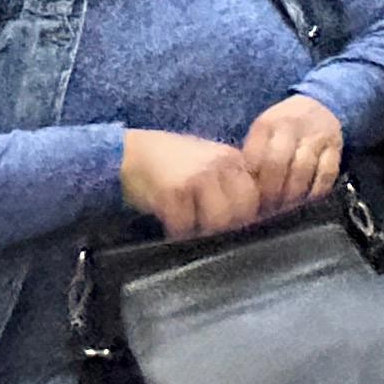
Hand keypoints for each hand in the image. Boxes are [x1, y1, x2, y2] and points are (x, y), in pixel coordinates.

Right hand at [118, 128, 266, 238]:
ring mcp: (197, 176)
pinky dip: (177, 230)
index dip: (246, 217)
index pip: (256, 197)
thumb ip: (229, 181)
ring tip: (188, 225)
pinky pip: (185, 225)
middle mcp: (218, 164)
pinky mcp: (173, 190)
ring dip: (202, 230)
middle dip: (225, 227)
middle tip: (206, 228)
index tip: (233, 226)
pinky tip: (170, 222)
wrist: (128, 153)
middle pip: (240, 213)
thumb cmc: (170, 161)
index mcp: (231, 158)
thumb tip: (252, 215)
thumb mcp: (207, 161)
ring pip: (217, 222)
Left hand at [235, 94, 344, 213]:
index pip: (255, 157)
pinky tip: (307, 197)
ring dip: (293, 193)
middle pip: (277, 164)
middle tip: (269, 207)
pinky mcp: (335, 146)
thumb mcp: (264, 129)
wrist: (322, 104)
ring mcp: (315, 135)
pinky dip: (316, 190)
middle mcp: (291, 126)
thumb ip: (253, 152)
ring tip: (286, 205)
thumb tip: (242, 185)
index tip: (250, 198)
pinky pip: (326, 174)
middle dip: (271, 191)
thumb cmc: (285, 125)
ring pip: (302, 170)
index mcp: (267, 123)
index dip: (252, 181)